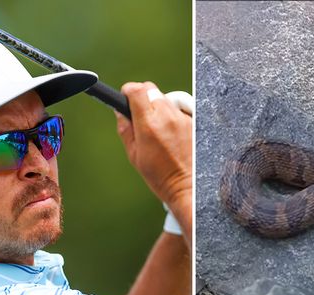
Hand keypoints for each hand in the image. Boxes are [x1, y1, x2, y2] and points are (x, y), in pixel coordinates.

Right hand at [115, 82, 191, 212]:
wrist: (189, 186)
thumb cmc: (161, 176)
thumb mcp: (134, 155)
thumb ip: (125, 129)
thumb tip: (120, 112)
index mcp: (148, 125)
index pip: (136, 90)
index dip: (128, 91)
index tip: (125, 97)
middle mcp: (167, 117)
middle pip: (150, 90)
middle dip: (142, 98)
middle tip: (139, 114)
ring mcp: (182, 118)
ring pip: (165, 98)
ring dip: (157, 106)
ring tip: (157, 128)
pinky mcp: (193, 121)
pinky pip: (178, 109)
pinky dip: (172, 115)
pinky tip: (171, 133)